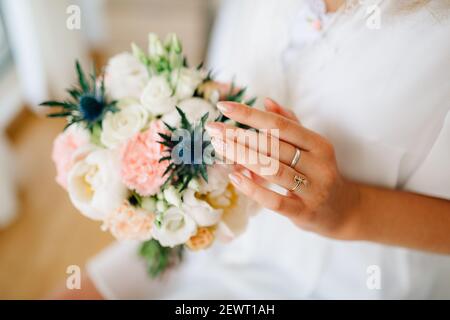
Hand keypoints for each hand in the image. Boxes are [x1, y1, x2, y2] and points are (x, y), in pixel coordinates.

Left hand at [205, 98, 360, 239]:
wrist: (343, 211)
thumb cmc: (319, 174)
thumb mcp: (312, 148)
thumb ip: (290, 124)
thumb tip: (267, 101)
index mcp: (319, 144)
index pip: (280, 125)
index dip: (250, 115)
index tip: (224, 107)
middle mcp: (319, 164)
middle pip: (273, 146)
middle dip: (240, 136)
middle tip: (213, 129)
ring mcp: (313, 190)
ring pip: (273, 170)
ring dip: (243, 157)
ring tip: (219, 147)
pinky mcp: (305, 213)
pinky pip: (276, 201)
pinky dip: (253, 189)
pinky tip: (234, 177)